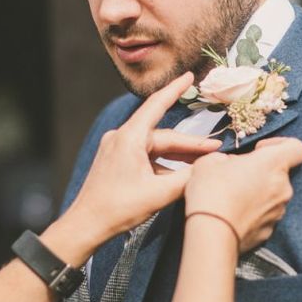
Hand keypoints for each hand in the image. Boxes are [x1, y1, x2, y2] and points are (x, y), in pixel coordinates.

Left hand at [61, 72, 220, 250]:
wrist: (85, 225)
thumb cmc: (117, 209)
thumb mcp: (159, 194)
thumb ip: (187, 179)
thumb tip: (210, 169)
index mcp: (130, 137)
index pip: (157, 105)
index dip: (175, 89)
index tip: (189, 76)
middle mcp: (122, 137)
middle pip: (163, 136)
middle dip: (190, 144)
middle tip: (215, 149)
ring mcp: (118, 149)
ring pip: (156, 147)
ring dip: (178, 156)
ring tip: (202, 163)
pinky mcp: (117, 161)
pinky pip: (146, 156)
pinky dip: (164, 164)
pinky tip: (179, 175)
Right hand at [184, 137, 301, 252]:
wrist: (211, 234)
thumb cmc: (212, 192)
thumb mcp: (210, 161)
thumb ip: (227, 158)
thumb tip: (230, 164)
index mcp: (272, 163)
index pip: (298, 148)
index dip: (281, 144)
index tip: (259, 149)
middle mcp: (283, 187)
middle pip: (280, 173)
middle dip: (261, 171)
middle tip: (236, 175)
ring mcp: (278, 211)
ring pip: (273, 194)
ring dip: (258, 191)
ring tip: (232, 197)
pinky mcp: (270, 231)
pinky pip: (265, 214)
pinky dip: (254, 211)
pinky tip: (234, 213)